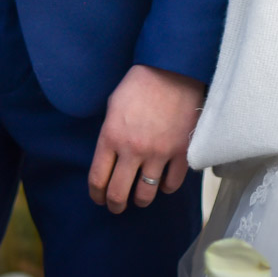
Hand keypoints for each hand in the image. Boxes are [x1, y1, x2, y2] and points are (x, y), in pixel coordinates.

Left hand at [87, 63, 204, 211]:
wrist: (174, 70)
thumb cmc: (140, 84)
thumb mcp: (113, 105)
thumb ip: (110, 133)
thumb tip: (110, 156)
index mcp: (111, 136)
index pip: (97, 178)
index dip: (96, 194)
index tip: (98, 198)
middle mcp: (132, 150)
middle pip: (118, 193)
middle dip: (114, 205)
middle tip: (116, 206)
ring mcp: (158, 153)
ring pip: (145, 194)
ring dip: (140, 200)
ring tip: (140, 198)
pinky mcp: (181, 152)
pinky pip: (171, 184)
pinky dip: (165, 188)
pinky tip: (162, 184)